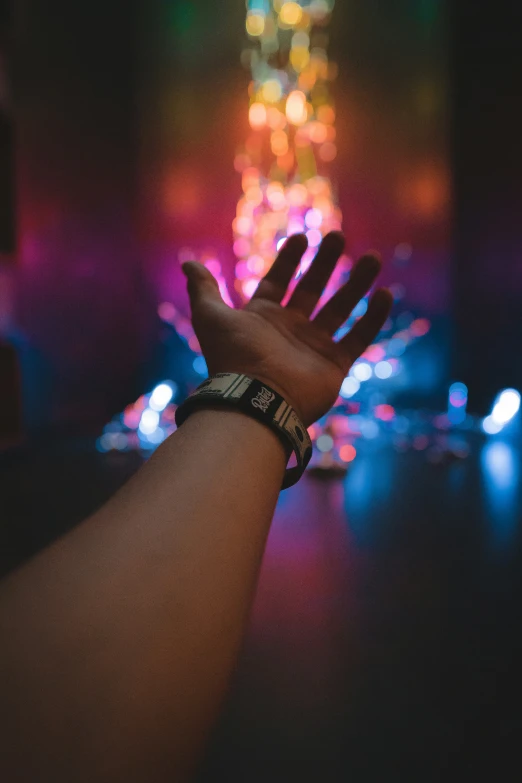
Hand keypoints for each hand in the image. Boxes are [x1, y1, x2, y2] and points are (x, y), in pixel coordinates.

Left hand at [182, 232, 391, 426]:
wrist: (255, 398)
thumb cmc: (233, 356)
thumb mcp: (211, 316)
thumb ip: (203, 289)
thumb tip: (188, 262)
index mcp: (263, 317)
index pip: (278, 281)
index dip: (288, 259)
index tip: (301, 237)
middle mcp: (290, 330)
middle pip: (313, 289)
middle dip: (325, 262)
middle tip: (337, 235)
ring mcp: (313, 346)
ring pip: (340, 308)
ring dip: (356, 283)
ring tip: (372, 257)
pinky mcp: (334, 364)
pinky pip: (358, 338)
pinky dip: (373, 319)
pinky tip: (385, 294)